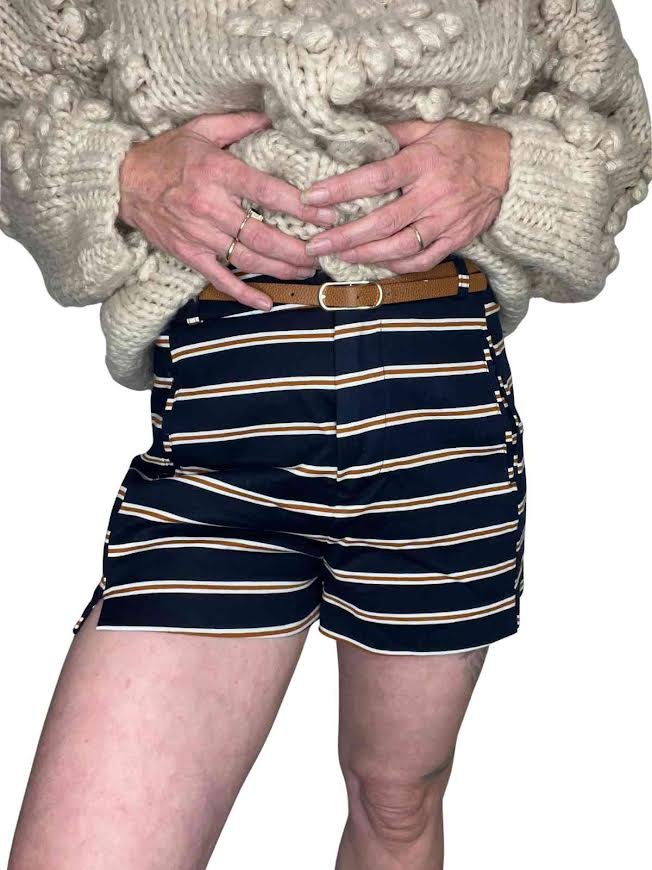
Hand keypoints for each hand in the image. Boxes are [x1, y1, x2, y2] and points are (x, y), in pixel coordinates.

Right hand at [118, 113, 337, 309]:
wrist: (122, 182)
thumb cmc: (165, 155)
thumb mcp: (201, 128)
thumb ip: (238, 124)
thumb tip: (273, 119)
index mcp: (218, 172)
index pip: (268, 192)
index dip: (301, 207)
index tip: (326, 215)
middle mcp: (210, 206)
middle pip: (263, 235)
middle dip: (298, 248)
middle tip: (321, 252)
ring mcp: (199, 235)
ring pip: (248, 259)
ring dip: (281, 269)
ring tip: (306, 271)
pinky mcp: (189, 255)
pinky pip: (220, 279)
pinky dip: (244, 294)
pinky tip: (267, 302)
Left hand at [301, 118, 510, 271]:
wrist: (510, 167)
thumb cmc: (466, 143)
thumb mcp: (431, 127)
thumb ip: (394, 135)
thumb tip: (356, 137)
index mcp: (424, 162)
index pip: (376, 177)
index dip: (342, 189)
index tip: (312, 196)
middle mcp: (433, 194)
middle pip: (382, 221)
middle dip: (344, 235)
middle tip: (315, 243)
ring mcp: (445, 221)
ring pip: (399, 247)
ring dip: (364, 255)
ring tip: (338, 256)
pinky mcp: (455, 239)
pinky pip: (421, 261)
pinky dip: (395, 266)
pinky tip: (374, 263)